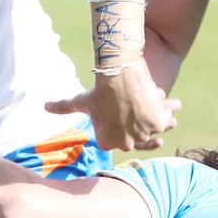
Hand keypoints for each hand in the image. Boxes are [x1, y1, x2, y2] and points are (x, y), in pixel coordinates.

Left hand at [46, 66, 180, 151]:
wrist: (118, 74)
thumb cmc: (98, 89)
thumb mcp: (81, 101)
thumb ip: (64, 107)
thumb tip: (45, 106)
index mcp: (108, 142)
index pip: (123, 139)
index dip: (126, 123)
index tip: (129, 115)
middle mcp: (126, 143)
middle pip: (140, 132)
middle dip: (142, 119)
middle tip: (143, 107)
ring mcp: (142, 134)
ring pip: (156, 126)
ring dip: (161, 116)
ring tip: (161, 105)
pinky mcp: (158, 122)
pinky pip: (167, 118)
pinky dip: (169, 109)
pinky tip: (172, 102)